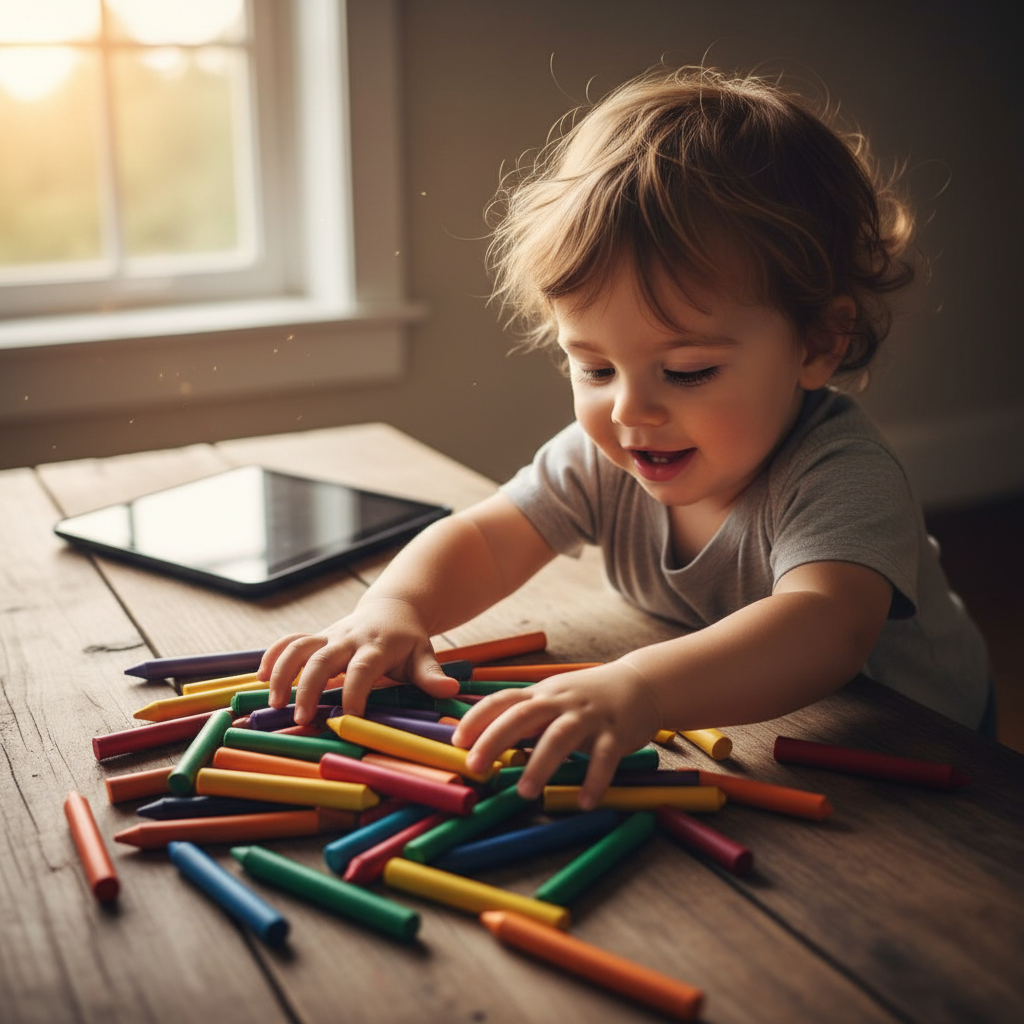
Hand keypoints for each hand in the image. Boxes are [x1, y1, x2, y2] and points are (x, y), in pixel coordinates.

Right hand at [257, 597, 459, 724]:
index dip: (354, 692)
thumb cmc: (408, 641)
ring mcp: (330, 636)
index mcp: (377, 646)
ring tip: (274, 702)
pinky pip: (290, 641)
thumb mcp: (424, 654)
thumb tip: (451, 690)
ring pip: (299, 647)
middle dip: (309, 687)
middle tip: (302, 719)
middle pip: (322, 659)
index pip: (362, 669)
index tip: (348, 719)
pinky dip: (272, 655)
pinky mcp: (317, 637)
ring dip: (282, 672)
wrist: (394, 608)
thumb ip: (432, 675)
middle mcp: (349, 639)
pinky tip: (258, 677)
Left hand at [452, 662, 661, 809]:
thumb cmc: (587, 697)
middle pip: (523, 716)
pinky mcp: (616, 732)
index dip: (478, 717)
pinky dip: (594, 779)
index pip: (503, 700)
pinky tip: (585, 801)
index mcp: (542, 694)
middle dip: (495, 739)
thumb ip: (525, 718)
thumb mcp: (554, 699)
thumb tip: (486, 744)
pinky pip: (604, 757)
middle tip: (475, 767)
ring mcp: (589, 715)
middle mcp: (561, 701)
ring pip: (560, 736)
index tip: (457, 740)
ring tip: (524, 792)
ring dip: (540, 764)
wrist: (641, 684)